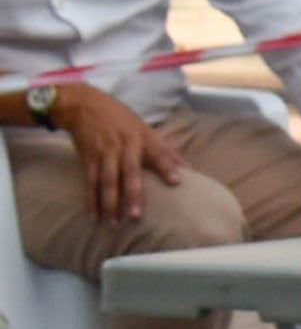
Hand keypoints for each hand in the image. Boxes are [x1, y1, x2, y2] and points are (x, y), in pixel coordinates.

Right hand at [45, 80, 171, 217]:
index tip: (177, 182)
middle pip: (129, 172)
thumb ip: (165, 150)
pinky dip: (90, 200)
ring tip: (114, 224)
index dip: (167, 166)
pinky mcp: (88, 158)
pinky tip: (94, 216)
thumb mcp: (145, 128)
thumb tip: (188, 169)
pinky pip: (89, 182)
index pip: (158, 152)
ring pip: (106, 181)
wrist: (84, 104)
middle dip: (132, 194)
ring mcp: (104, 152)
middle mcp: (123, 145)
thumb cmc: (121, 119)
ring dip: (109, 204)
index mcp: (142, 138)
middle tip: (136, 216)